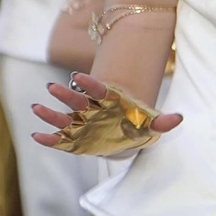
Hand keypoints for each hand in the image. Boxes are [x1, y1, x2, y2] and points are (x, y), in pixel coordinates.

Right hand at [29, 72, 182, 146]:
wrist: (125, 137)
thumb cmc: (136, 125)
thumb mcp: (150, 124)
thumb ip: (163, 121)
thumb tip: (179, 118)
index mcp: (106, 101)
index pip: (97, 89)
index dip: (88, 82)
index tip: (77, 76)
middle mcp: (90, 110)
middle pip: (75, 100)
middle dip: (64, 94)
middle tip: (51, 86)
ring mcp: (80, 123)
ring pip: (62, 117)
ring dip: (49, 113)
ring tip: (35, 107)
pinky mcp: (74, 139)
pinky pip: (59, 138)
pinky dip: (47, 138)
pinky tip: (36, 136)